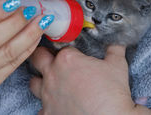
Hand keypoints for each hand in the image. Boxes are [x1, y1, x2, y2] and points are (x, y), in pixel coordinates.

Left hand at [29, 45, 150, 114]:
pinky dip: (47, 106)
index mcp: (67, 59)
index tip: (71, 53)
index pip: (61, 47)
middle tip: (51, 59)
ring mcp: (47, 95)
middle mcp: (52, 75)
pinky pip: (41, 107)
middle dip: (42, 56)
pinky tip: (57, 105)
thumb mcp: (117, 66)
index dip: (66, 49)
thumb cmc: (112, 94)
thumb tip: (116, 43)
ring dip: (41, 81)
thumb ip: (114, 50)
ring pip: (34, 82)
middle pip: (37, 57)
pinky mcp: (48, 112)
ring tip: (52, 83)